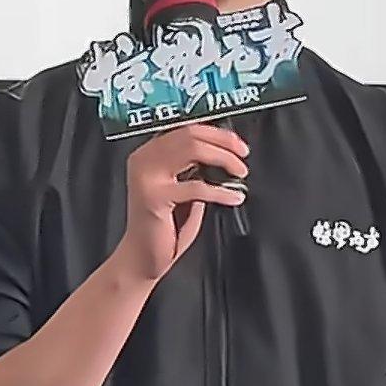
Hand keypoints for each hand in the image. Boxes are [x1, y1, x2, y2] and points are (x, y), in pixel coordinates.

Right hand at [115, 121, 248, 284]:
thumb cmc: (164, 226)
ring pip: (192, 150)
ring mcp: (146, 176)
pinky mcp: (153, 197)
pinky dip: (221, 191)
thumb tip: (223, 151)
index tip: (237, 142)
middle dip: (223, 142)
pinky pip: (196, 187)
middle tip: (243, 154)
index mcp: (148, 153)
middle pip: (189, 134)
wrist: (142, 257)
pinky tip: (234, 197)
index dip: (216, 132)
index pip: (185, 128)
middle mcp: (143, 159)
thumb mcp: (181, 187)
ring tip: (240, 172)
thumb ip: (194, 166)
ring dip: (223, 159)